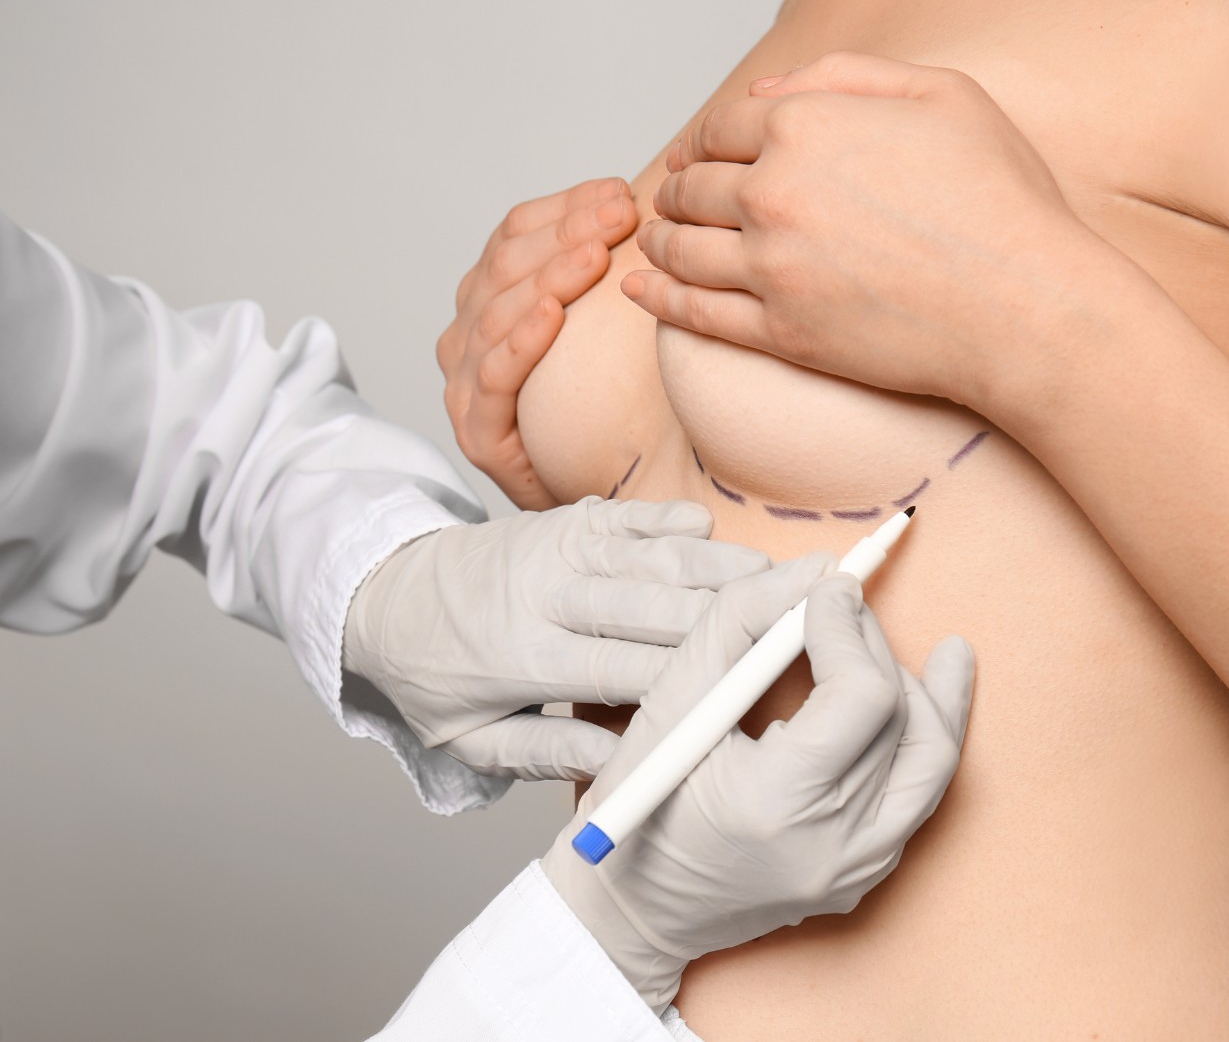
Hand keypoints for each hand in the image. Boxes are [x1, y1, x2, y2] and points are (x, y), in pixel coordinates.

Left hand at [342, 496, 769, 780]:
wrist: (382, 597)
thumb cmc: (433, 682)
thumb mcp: (467, 743)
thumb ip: (543, 753)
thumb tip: (619, 756)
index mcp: (523, 656)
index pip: (628, 668)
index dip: (695, 675)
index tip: (755, 684)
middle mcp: (547, 592)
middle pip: (658, 603)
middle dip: (734, 612)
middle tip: (801, 618)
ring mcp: (559, 546)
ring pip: (657, 555)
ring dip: (725, 565)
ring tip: (787, 577)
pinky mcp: (569, 519)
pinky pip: (636, 517)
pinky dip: (682, 527)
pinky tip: (722, 540)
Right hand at [440, 178, 638, 509]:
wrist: (589, 501)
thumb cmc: (600, 412)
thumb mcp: (604, 331)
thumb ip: (605, 275)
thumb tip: (643, 205)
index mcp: (492, 300)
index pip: (515, 235)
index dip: (564, 207)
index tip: (619, 192)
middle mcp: (468, 335)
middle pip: (505, 265)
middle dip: (565, 232)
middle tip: (620, 214)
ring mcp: (466, 384)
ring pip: (496, 312)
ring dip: (548, 275)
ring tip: (595, 252)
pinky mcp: (478, 433)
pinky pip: (494, 378)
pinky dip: (519, 342)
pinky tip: (550, 315)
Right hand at [542, 555, 973, 1011]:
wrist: (636, 911)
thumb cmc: (641, 806)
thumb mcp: (669, 702)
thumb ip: (739, 621)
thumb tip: (816, 571)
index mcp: (774, 804)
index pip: (860, 697)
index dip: (851, 629)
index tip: (828, 589)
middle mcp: (832, 846)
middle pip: (899, 718)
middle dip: (876, 645)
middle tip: (846, 606)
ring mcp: (857, 869)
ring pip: (933, 760)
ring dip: (932, 695)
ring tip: (940, 651)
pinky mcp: (866, 876)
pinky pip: (921, 796)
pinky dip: (925, 742)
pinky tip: (925, 702)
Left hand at [623, 52, 1133, 409]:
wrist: (1026, 306)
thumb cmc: (1001, 202)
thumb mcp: (943, 93)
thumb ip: (850, 76)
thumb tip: (774, 89)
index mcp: (807, 126)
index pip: (723, 127)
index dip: (706, 140)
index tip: (699, 155)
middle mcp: (774, 193)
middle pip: (693, 187)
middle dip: (680, 190)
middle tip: (676, 201)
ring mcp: (771, 268)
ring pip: (683, 251)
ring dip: (661, 242)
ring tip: (656, 244)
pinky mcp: (780, 333)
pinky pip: (696, 315)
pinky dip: (658, 301)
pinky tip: (641, 293)